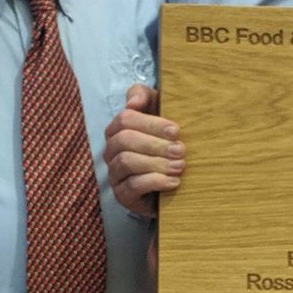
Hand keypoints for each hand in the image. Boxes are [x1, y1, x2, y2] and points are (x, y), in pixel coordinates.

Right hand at [103, 84, 182, 217]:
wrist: (171, 181)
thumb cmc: (165, 141)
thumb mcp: (158, 113)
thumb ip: (145, 97)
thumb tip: (133, 102)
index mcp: (118, 129)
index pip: (125, 119)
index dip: (151, 123)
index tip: (176, 130)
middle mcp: (111, 150)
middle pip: (124, 140)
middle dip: (155, 144)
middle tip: (181, 150)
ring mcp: (114, 173)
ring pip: (126, 162)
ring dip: (156, 163)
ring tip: (180, 167)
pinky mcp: (122, 195)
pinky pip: (132, 186)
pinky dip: (155, 182)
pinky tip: (174, 182)